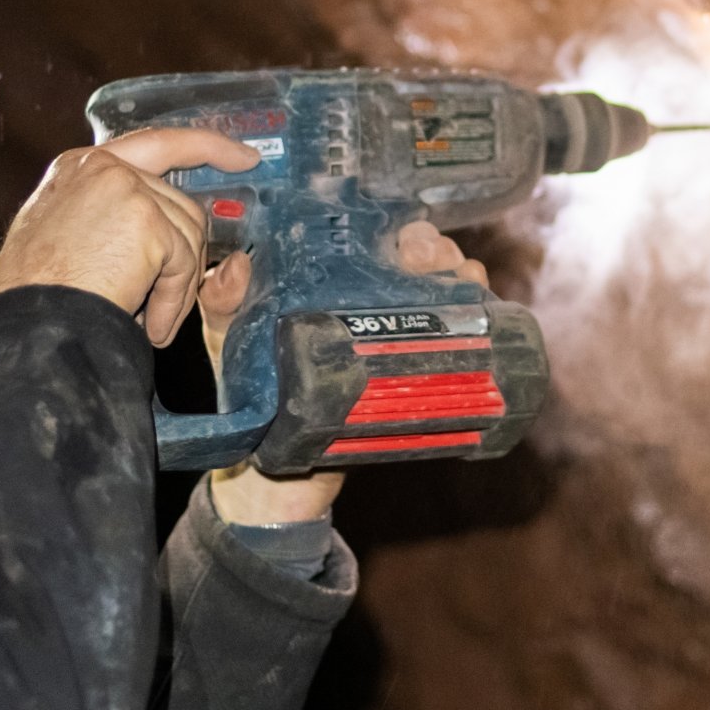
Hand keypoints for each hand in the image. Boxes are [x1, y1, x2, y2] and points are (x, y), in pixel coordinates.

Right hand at [0, 128, 260, 345]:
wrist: (28, 321)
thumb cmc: (35, 296)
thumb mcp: (63, 237)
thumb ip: (105, 217)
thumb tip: (159, 226)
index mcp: (82, 166)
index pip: (155, 144)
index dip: (203, 146)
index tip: (242, 156)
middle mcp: (104, 167)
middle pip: (179, 203)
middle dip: (187, 253)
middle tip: (184, 295)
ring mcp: (127, 189)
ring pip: (187, 236)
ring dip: (177, 287)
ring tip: (151, 321)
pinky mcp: (146, 220)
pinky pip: (184, 265)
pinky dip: (174, 302)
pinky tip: (153, 328)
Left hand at [203, 220, 487, 524]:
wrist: (275, 479)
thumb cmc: (253, 398)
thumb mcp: (233, 342)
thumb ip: (227, 307)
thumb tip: (238, 268)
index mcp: (329, 288)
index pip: (374, 241)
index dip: (397, 230)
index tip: (404, 239)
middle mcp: (370, 308)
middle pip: (420, 261)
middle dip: (437, 250)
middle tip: (431, 261)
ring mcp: (396, 342)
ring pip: (447, 294)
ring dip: (464, 277)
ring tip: (462, 281)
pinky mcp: (413, 381)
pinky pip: (457, 344)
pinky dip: (479, 320)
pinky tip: (481, 312)